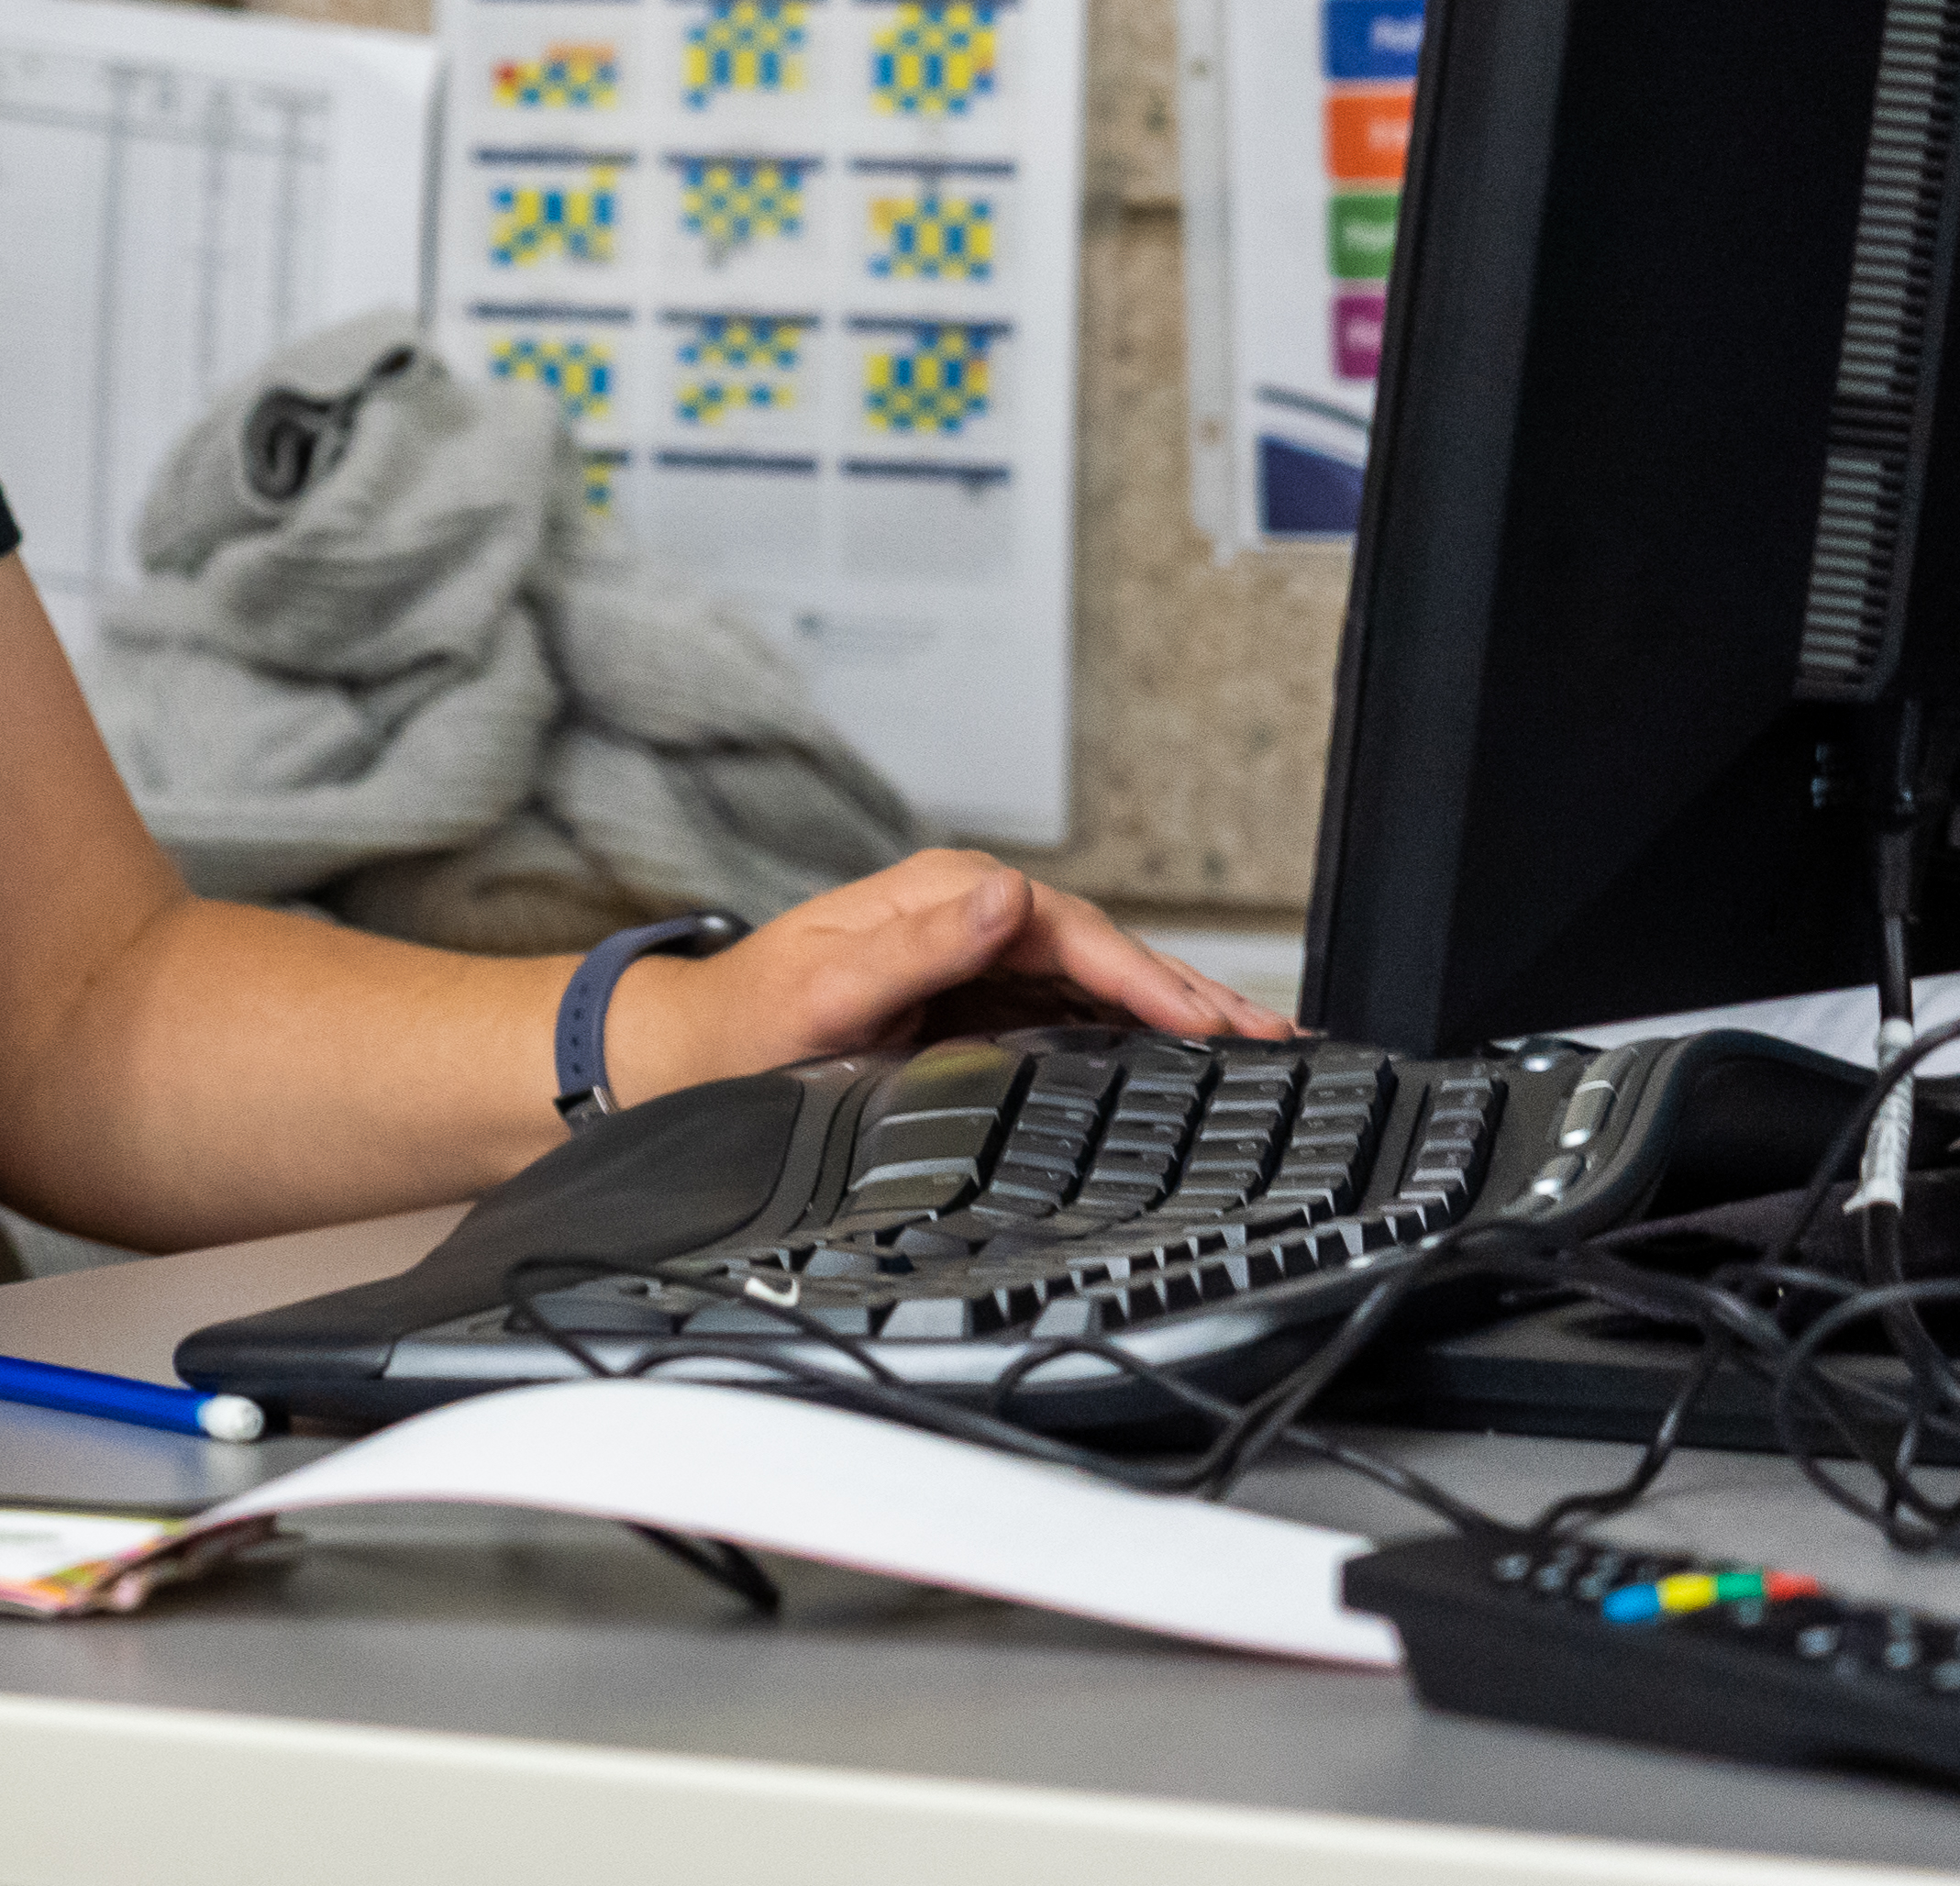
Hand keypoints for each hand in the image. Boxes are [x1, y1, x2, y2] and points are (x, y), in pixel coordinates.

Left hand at [610, 848, 1291, 1104]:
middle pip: (1104, 954)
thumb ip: (916, 946)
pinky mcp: (971, 1004)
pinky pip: (1069, 1015)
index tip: (1209, 1023)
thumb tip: (1007, 895)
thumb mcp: (823, 991)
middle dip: (1191, 997)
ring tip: (1259, 1053)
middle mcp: (967, 918)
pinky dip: (1130, 1038)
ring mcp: (974, 960)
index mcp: (944, 898)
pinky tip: (1178, 1063)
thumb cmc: (741, 1027)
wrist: (681, 1059)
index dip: (1148, 979)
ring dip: (1175, 1018)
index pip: (1072, 932)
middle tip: (1278, 1041)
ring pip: (1098, 986)